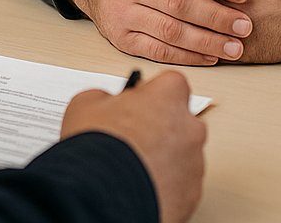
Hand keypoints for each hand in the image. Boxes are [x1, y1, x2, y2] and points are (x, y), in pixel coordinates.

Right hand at [61, 71, 206, 222]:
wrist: (101, 194)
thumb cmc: (98, 147)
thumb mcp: (86, 104)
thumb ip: (105, 97)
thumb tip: (106, 102)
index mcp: (169, 96)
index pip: (171, 86)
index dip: (151, 97)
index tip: (138, 106)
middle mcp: (191, 127)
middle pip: (180, 123)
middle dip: (161, 130)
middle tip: (134, 140)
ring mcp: (194, 163)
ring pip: (182, 157)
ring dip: (163, 160)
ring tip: (134, 169)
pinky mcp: (191, 195)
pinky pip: (180, 185)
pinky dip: (164, 186)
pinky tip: (140, 187)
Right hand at [68, 0, 252, 65]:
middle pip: (178, 2)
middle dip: (216, 16)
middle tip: (245, 26)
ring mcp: (123, 12)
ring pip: (170, 31)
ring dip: (207, 42)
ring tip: (235, 47)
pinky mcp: (122, 39)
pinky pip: (158, 52)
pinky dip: (188, 57)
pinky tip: (210, 57)